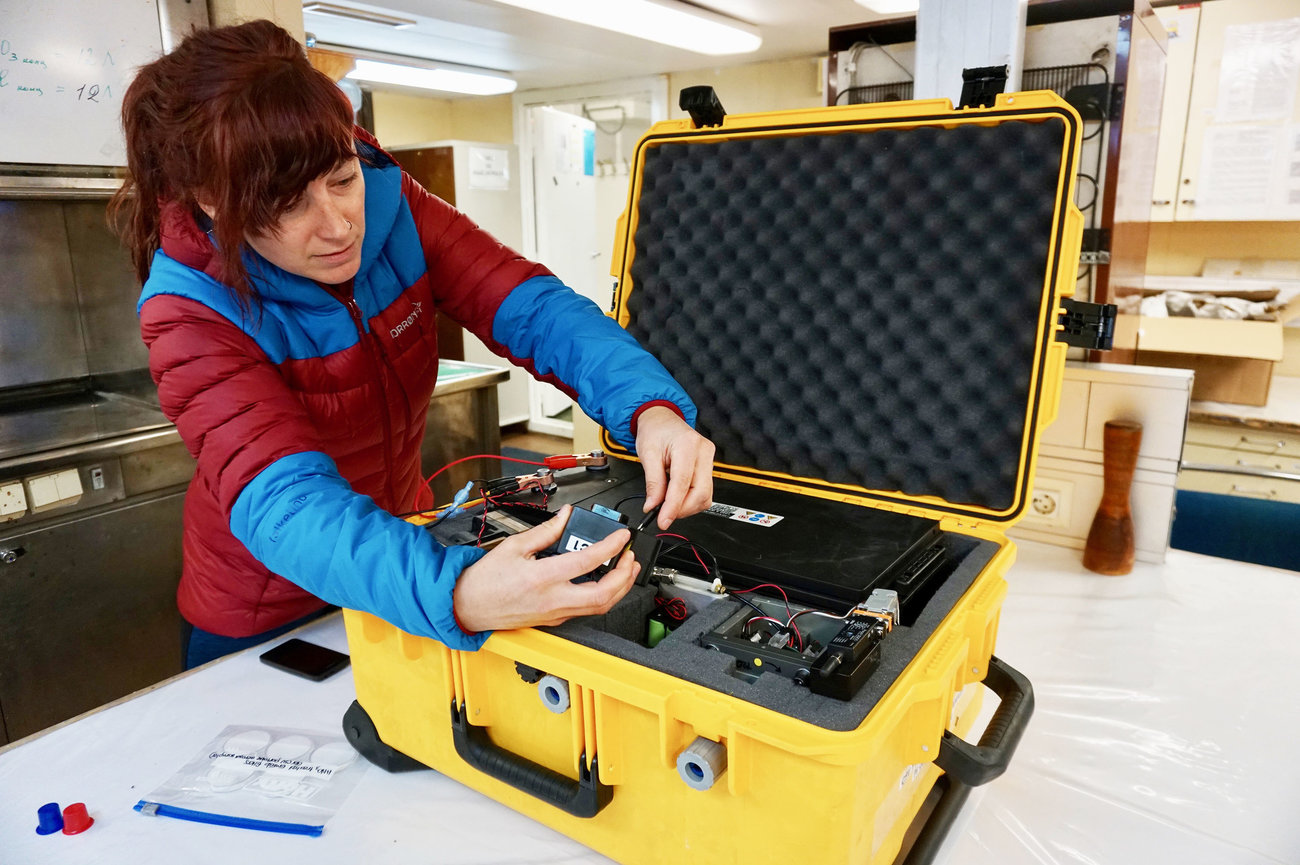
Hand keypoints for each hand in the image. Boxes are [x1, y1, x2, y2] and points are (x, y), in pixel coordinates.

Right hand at [452, 505, 639, 632]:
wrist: (467, 606)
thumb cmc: (485, 580)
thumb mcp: (515, 546)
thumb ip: (546, 531)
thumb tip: (566, 516)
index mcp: (542, 577)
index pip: (588, 560)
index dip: (611, 547)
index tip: (622, 536)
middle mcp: (553, 599)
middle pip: (603, 594)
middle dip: (624, 575)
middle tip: (629, 556)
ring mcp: (555, 613)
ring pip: (599, 607)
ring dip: (619, 588)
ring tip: (626, 569)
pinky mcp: (554, 619)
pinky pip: (586, 610)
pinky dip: (603, 596)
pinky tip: (605, 582)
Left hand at [635, 406, 714, 530]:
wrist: (661, 419)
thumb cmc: (655, 431)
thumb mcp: (647, 454)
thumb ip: (653, 482)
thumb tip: (653, 506)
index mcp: (687, 445)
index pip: (683, 483)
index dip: (673, 506)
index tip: (663, 520)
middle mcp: (703, 451)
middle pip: (700, 493)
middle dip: (681, 509)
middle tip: (663, 514)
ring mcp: (709, 459)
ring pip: (705, 495)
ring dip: (686, 507)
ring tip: (668, 504)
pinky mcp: (708, 466)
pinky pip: (704, 491)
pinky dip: (690, 500)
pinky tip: (677, 497)